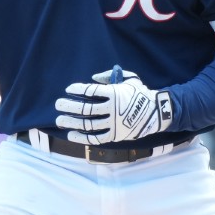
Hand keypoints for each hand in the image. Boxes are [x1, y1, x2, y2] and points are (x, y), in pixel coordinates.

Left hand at [54, 69, 173, 144]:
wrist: (155, 112)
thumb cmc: (139, 93)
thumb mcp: (129, 79)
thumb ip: (110, 75)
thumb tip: (93, 78)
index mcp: (115, 93)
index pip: (91, 91)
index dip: (78, 90)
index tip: (68, 89)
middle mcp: (112, 109)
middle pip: (86, 109)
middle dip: (69, 106)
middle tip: (58, 104)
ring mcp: (113, 123)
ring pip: (88, 124)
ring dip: (72, 122)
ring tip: (59, 120)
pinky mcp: (114, 135)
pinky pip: (95, 138)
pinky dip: (82, 137)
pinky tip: (71, 134)